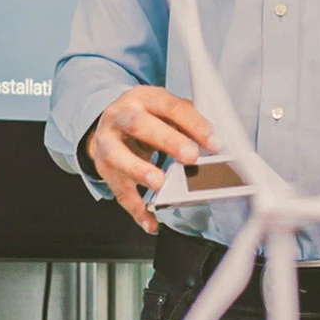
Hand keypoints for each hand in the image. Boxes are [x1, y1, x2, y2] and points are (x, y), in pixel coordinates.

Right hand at [85, 86, 215, 232]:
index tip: (213, 140)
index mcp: (141, 98)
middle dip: (167, 140)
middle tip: (190, 156)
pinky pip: (119, 191)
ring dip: (140, 170)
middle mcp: (119, 117)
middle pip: (139, 125)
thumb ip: (187, 121)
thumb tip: (215, 139)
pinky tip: (150, 220)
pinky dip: (136, 208)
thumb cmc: (145, 117)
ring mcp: (107, 143)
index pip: (169, 106)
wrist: (108, 125)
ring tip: (159, 183)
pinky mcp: (104, 169)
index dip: (193, 123)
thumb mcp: (163, 110)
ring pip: (119, 156)